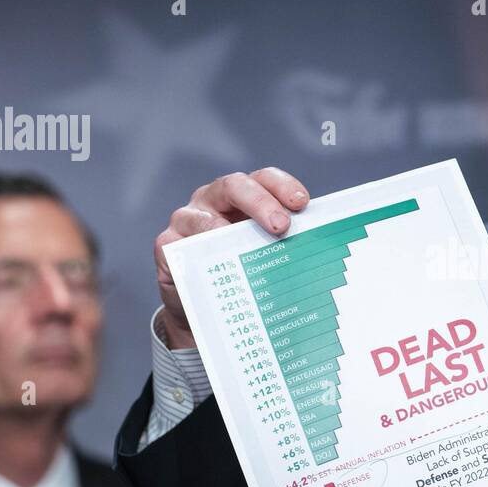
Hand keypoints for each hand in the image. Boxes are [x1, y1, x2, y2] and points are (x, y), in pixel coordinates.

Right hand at [154, 168, 309, 348]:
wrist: (206, 306)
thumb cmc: (241, 271)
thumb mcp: (264, 253)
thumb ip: (284, 244)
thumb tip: (321, 248)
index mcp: (243, 196)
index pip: (264, 179)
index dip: (282, 186)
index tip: (302, 203)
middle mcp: (213, 200)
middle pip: (235, 186)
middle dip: (260, 202)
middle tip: (281, 226)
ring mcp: (187, 220)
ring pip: (203, 217)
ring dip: (224, 231)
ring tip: (244, 248)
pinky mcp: (166, 245)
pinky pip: (177, 246)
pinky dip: (194, 254)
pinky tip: (212, 266)